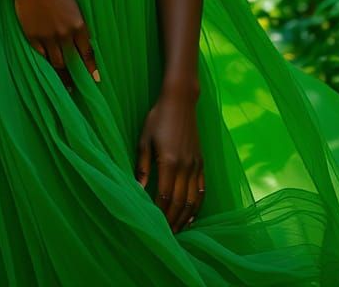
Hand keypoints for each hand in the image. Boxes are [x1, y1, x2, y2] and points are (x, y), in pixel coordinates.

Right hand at [10, 0, 99, 91]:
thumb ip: (77, 23)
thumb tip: (81, 39)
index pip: (87, 52)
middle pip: (72, 62)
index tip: (96, 80)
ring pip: (56, 62)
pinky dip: (46, 63)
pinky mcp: (33, 36)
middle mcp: (65, 33)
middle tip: (77, 89)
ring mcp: (48, 36)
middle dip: (75, 77)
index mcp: (78, 24)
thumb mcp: (73, 4)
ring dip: (61, 76)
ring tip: (64, 86)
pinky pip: (41, 55)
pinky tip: (48, 70)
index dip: (91, 68)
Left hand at [134, 92, 204, 232]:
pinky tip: (192, 215)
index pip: (164, 197)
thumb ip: (142, 166)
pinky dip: (198, 205)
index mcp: (169, 161)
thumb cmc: (157, 118)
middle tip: (165, 237)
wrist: (180, 101)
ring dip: (185, 217)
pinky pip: (202, 189)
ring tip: (177, 231)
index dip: (160, 214)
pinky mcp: (201, 162)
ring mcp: (196, 164)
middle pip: (179, 202)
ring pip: (193, 199)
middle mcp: (185, 166)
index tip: (154, 228)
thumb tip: (136, 190)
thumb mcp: (144, 139)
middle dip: (172, 221)